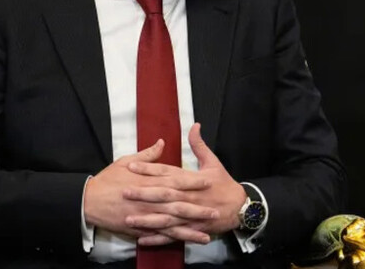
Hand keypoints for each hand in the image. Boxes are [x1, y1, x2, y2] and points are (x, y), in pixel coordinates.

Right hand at [83, 139, 216, 242]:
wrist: (89, 200)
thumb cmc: (108, 179)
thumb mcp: (126, 160)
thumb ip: (148, 154)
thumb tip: (162, 143)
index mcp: (148, 181)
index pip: (175, 180)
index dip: (192, 181)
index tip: (207, 181)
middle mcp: (149, 199)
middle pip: (178, 204)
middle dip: (197, 207)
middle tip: (215, 209)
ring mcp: (145, 216)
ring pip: (172, 223)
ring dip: (190, 227)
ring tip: (207, 230)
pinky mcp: (139, 229)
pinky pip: (160, 235)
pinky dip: (174, 239)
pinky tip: (187, 241)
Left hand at [124, 123, 247, 245]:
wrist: (240, 207)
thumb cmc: (224, 184)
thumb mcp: (213, 162)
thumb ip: (199, 145)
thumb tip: (194, 125)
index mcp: (191, 179)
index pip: (166, 172)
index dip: (149, 169)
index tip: (131, 166)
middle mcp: (188, 197)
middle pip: (163, 195)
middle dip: (143, 193)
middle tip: (124, 191)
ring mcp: (189, 214)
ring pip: (165, 217)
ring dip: (147, 219)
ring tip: (129, 219)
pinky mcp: (191, 228)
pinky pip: (172, 235)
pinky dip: (158, 238)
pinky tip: (142, 240)